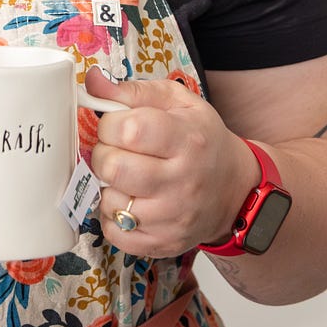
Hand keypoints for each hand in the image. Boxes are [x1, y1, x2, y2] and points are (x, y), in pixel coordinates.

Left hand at [86, 67, 258, 256]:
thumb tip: (92, 83)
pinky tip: (130, 201)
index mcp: (187, 140)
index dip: (110, 124)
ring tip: (127, 177)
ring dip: (108, 186)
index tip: (117, 125)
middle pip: (112, 167)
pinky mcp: (163, 243)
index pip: (129, 130)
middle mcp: (182, 182)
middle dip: (104, 154)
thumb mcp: (178, 103)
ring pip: (109, 201)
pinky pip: (114, 233)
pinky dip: (113, 217)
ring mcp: (173, 218)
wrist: (234, 190)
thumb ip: (133, 91)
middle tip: (117, 151)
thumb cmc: (201, 140)